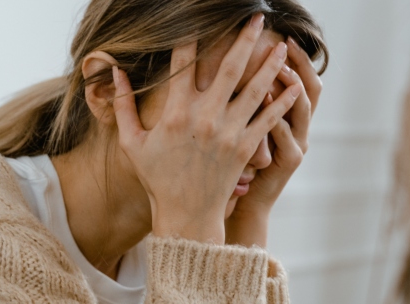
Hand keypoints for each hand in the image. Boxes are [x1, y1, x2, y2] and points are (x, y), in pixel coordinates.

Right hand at [111, 14, 301, 243]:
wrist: (186, 214)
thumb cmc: (157, 178)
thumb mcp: (132, 143)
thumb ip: (122, 106)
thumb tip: (115, 72)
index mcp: (176, 112)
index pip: (184, 62)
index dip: (191, 36)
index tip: (199, 17)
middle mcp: (205, 117)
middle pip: (230, 67)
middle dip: (245, 38)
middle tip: (257, 17)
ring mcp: (229, 131)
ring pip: (256, 88)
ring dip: (270, 63)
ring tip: (282, 44)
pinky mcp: (246, 147)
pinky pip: (269, 119)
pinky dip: (283, 101)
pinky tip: (294, 85)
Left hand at [225, 37, 322, 247]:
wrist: (242, 204)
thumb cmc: (238, 164)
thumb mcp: (246, 129)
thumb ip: (248, 102)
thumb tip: (235, 67)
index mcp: (292, 118)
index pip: (303, 81)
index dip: (299, 60)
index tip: (285, 38)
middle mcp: (301, 129)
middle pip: (311, 89)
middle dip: (300, 65)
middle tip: (286, 46)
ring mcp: (298, 145)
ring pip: (302, 109)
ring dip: (291, 87)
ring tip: (280, 68)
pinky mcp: (288, 161)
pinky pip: (285, 135)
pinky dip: (276, 116)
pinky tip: (263, 100)